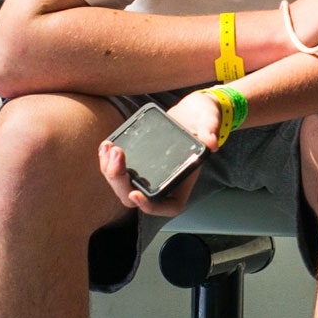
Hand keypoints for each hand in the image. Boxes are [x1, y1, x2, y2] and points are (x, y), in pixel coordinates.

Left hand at [96, 91, 216, 218]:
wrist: (192, 110)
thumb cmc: (203, 120)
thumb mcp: (210, 122)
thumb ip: (210, 132)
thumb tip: (211, 142)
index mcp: (183, 181)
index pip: (168, 206)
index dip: (150, 206)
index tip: (135, 194)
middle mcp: (164, 182)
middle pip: (135, 196)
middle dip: (120, 180)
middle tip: (116, 154)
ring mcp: (148, 173)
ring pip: (123, 185)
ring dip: (110, 170)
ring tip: (108, 147)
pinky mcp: (138, 161)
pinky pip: (119, 169)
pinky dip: (108, 160)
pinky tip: (106, 145)